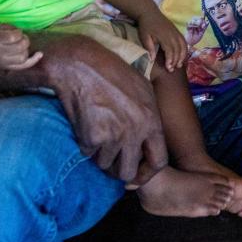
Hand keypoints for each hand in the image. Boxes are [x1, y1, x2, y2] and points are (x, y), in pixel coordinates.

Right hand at [0, 23, 41, 69]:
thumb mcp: (1, 27)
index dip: (18, 33)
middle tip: (22, 38)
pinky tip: (40, 54)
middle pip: (20, 47)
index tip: (17, 32)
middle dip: (25, 41)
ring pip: (22, 58)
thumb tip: (24, 33)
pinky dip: (33, 60)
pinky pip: (23, 66)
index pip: (12, 37)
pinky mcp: (8, 67)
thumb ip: (12, 28)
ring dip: (26, 50)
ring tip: (22, 45)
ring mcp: (4, 62)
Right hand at [39, 34, 166, 185]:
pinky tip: (88, 125)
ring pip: (105, 164)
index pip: (159, 162)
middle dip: (119, 171)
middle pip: (127, 173)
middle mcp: (135, 132)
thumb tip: (148, 147)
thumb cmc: (115, 75)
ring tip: (100, 133)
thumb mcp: (145, 92)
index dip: (147, 173)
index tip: (137, 175)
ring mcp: (112, 136)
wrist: (82, 66)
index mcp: (152, 121)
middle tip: (113, 161)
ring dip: (101, 155)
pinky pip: (88, 154)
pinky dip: (86, 145)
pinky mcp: (90, 137)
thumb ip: (150, 120)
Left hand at [138, 10, 186, 71]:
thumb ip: (149, 47)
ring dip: (182, 56)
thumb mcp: (144, 37)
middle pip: (178, 50)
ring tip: (179, 65)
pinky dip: (185, 49)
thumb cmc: (145, 26)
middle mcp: (173, 35)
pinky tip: (183, 56)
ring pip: (183, 46)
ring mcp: (176, 32)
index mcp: (164, 36)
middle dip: (176, 61)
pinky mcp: (177, 31)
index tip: (169, 68)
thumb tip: (152, 59)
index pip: (170, 51)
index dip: (170, 60)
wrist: (150, 13)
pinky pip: (184, 42)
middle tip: (172, 70)